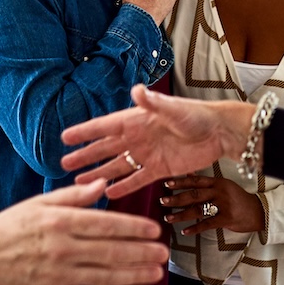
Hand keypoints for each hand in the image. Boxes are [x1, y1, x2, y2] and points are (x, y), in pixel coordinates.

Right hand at [0, 181, 168, 284]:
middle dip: (142, 253)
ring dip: (134, 276)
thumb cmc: (9, 227)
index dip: (134, 228)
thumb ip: (73, 196)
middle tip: (164, 253)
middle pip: (111, 252)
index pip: (106, 224)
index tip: (154, 229)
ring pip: (104, 277)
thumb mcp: (38, 203)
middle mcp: (62, 249)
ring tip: (156, 273)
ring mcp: (58, 276)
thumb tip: (103, 184)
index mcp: (60, 221)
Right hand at [62, 85, 256, 197]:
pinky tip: (109, 193)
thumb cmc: (196, 115)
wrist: (219, 133)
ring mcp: (147, 154)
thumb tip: (137, 90)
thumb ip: (154, 103)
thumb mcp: (173, 109)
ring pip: (118, 166)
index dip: (85, 132)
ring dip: (100, 173)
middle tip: (65, 165)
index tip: (65, 137)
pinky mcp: (160, 169)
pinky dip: (123, 186)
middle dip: (86, 156)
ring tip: (81, 183)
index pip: (105, 127)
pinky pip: (137, 179)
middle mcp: (138, 137)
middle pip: (106, 148)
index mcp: (137, 120)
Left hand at [162, 174, 262, 236]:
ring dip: (181, 214)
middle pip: (194, 194)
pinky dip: (195, 228)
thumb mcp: (224, 186)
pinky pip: (207, 223)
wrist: (258, 211)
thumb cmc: (238, 199)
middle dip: (176, 198)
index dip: (180, 182)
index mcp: (218, 182)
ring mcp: (224, 205)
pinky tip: (184, 231)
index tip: (166, 183)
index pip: (196, 180)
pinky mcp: (227, 218)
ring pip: (198, 209)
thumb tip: (189, 175)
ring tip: (168, 218)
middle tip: (162, 201)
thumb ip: (207, 182)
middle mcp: (220, 192)